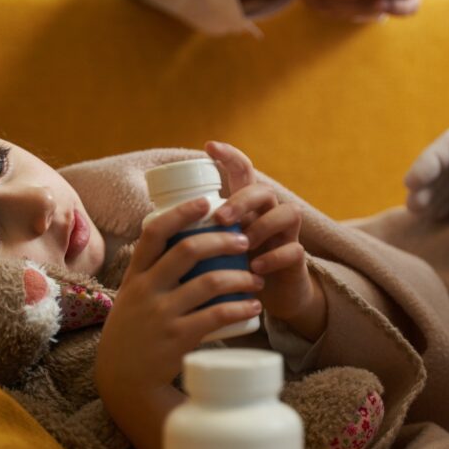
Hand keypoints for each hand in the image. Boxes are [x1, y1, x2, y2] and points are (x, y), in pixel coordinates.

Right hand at [94, 197, 263, 393]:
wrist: (123, 380)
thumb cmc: (134, 333)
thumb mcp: (132, 297)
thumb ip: (152, 274)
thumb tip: (184, 244)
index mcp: (135, 275)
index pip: (154, 232)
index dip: (181, 213)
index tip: (206, 202)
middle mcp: (146, 290)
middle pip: (188, 250)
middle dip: (222, 240)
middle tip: (245, 241)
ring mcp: (161, 314)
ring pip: (209, 282)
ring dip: (240, 277)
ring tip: (257, 279)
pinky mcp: (177, 338)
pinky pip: (216, 316)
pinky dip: (239, 308)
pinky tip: (253, 307)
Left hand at [206, 141, 326, 339]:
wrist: (268, 301)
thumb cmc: (233, 272)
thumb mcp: (213, 250)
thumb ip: (194, 236)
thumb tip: (152, 225)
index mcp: (245, 207)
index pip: (242, 172)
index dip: (229, 156)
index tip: (209, 147)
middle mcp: (268, 214)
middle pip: (263, 190)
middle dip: (242, 199)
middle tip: (220, 217)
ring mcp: (285, 235)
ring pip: (287, 212)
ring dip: (263, 226)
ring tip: (242, 245)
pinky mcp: (296, 259)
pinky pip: (292, 250)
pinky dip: (274, 258)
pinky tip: (255, 268)